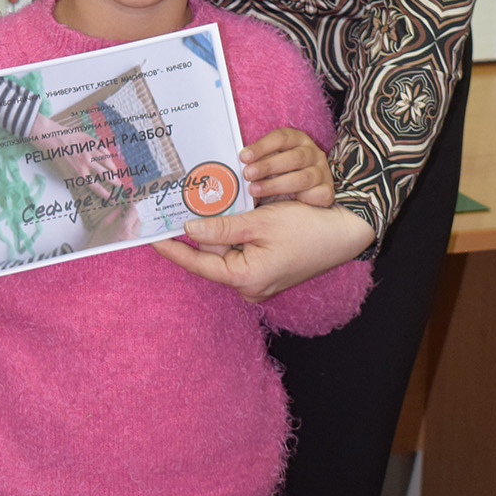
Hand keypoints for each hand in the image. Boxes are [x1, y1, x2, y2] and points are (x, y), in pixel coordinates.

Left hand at [26, 111, 115, 199]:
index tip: (110, 197)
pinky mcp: (89, 140)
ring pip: (106, 160)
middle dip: (114, 180)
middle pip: (104, 174)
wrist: (50, 138)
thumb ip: (76, 177)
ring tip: (116, 171)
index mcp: (79, 172)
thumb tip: (86, 182)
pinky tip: (109, 156)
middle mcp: (86, 162)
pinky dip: (106, 152)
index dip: (104, 192)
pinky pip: (101, 147)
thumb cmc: (55, 155)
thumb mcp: (64, 171)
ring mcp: (88, 150)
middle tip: (120, 184)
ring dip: (112, 167)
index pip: (95, 185)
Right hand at [84, 200, 141, 247]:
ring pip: (138, 229)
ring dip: (133, 223)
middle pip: (138, 220)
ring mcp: (133, 244)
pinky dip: (132, 232)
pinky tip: (123, 232)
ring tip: (123, 223)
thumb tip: (121, 207)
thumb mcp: (103, 224)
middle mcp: (132, 237)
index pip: (134, 212)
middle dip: (132, 215)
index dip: (132, 206)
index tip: (129, 204)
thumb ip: (115, 213)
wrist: (94, 257)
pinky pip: (136, 236)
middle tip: (125, 212)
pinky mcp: (133, 249)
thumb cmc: (96, 243)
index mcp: (124, 228)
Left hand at [154, 200, 373, 303]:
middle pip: (210, 257)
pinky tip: (219, 216)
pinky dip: (228, 234)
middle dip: (192, 235)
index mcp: (246, 278)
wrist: (345, 234)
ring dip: (211, 232)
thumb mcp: (260, 222)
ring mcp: (258, 279)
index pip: (198, 263)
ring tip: (187, 211)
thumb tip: (189, 229)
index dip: (173, 248)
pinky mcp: (266, 269)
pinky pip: (238, 252)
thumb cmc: (307, 228)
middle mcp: (250, 285)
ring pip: (224, 253)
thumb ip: (222, 228)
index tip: (150, 236)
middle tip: (166, 214)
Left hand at [240, 127, 333, 205]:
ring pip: (303, 177)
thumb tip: (231, 165)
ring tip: (255, 190)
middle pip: (294, 157)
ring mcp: (322, 173)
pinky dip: (301, 198)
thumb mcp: (268, 167)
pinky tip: (287, 203)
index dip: (262, 146)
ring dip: (277, 185)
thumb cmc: (279, 179)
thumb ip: (255, 163)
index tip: (243, 156)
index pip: (282, 138)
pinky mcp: (328, 192)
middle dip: (268, 166)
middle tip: (247, 174)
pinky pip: (317, 194)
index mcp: (297, 140)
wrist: (305, 202)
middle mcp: (313, 154)